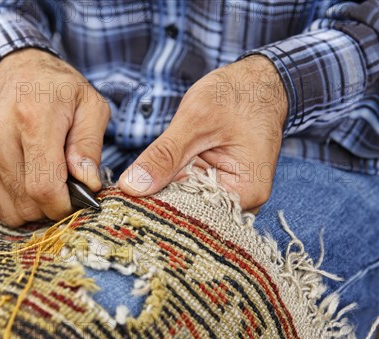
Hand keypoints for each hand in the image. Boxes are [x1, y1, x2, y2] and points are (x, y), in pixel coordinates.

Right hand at [0, 49, 108, 225]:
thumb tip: (87, 183)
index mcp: (32, 118)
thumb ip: (90, 145)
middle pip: (28, 205)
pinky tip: (23, 172)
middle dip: (52, 205)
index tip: (78, 197)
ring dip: (33, 204)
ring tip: (43, 174)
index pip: (44, 188)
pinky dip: (14, 197)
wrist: (4, 66)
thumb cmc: (53, 87)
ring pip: (11, 211)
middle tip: (64, 183)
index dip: (65, 205)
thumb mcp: (89, 104)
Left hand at [118, 56, 287, 211]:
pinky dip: (169, 185)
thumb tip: (132, 187)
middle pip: (191, 214)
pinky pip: (188, 192)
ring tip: (129, 193)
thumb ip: (164, 155)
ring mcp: (229, 194)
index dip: (159, 211)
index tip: (126, 205)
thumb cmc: (237, 95)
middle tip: (121, 199)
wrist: (256, 83)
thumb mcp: (196, 120)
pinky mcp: (216, 185)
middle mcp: (242, 202)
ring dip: (161, 194)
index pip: (195, 215)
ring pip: (186, 204)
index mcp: (247, 191)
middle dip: (157, 204)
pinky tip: (149, 181)